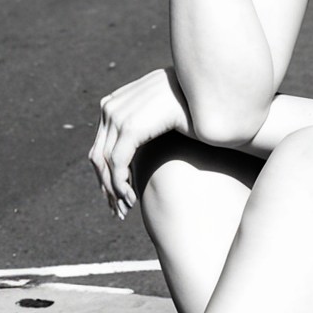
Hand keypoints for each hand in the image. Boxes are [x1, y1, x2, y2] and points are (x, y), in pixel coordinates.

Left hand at [87, 68, 190, 217]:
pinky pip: (118, 163)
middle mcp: (111, 105)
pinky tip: (131, 199)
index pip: (101, 144)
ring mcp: (119, 114)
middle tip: (119, 212)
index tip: (119, 197)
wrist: (214, 102)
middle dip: (107, 186)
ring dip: (114, 190)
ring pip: (105, 162)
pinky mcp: (131, 126)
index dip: (107, 174)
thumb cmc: (195, 113)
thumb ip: (145, 125)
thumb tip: (133, 148)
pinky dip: (120, 185)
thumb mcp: (162, 116)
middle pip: (98, 154)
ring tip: (125, 209)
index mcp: (116, 101)